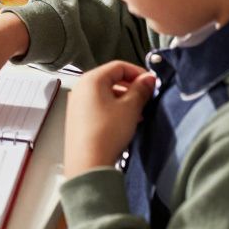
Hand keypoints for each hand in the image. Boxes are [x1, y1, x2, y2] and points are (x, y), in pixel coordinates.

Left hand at [64, 60, 156, 178]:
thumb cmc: (106, 133)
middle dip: (131, 86)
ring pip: (105, 93)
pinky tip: (126, 121)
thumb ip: (140, 89)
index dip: (138, 72)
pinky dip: (114, 108)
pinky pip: (98, 106)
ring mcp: (77, 104)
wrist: (88, 161)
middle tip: (147, 97)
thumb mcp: (130, 107)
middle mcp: (80, 89)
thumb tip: (147, 79)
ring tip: (139, 112)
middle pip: (110, 78)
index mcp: (91, 80)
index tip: (151, 82)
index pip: (118, 66)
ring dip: (124, 99)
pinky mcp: (78, 118)